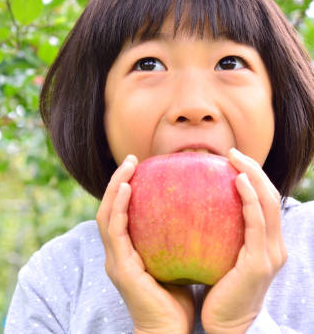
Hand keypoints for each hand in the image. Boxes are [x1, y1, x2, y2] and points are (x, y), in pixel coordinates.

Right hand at [96, 155, 194, 333]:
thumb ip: (178, 240)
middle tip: (133, 159)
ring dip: (115, 188)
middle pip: (108, 209)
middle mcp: (116, 255)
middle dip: (117, 182)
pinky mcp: (121, 268)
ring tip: (129, 167)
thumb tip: (201, 212)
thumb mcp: (176, 262)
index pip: (120, 215)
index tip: (140, 168)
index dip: (125, 190)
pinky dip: (119, 208)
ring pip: (106, 216)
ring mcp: (115, 262)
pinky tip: (130, 189)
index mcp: (126, 253)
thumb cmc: (177, 301)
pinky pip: (116, 232)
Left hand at [201, 148, 286, 333]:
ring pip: (269, 203)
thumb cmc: (216, 291)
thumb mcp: (221, 256)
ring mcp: (270, 255)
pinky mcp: (259, 263)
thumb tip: (194, 205)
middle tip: (232, 152)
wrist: (223, 328)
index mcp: (267, 244)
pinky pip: (256, 222)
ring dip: (253, 176)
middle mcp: (274, 247)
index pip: (266, 201)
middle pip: (271, 196)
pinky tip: (237, 181)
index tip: (233, 159)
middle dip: (254, 169)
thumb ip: (218, 233)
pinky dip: (250, 198)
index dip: (254, 177)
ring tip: (235, 158)